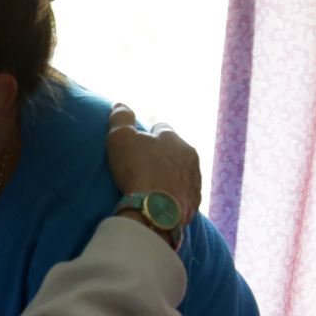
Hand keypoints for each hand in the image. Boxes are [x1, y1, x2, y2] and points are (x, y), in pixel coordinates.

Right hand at [105, 104, 202, 218]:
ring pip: (182, 173)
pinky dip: (174, 196)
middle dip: (163, 157)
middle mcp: (191, 157)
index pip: (162, 129)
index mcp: (175, 139)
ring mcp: (195, 181)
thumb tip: (120, 104)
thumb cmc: (137, 170)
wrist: (154, 211)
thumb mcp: (120, 139)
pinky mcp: (194, 203)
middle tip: (143, 167)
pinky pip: (183, 195)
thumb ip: (120, 119)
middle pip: (175, 152)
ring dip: (170, 177)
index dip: (148, 135)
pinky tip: (161, 202)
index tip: (138, 145)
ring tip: (153, 187)